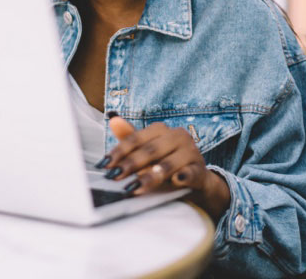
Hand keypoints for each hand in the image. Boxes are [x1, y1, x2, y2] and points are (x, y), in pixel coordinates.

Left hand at [97, 115, 229, 221]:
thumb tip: (113, 119)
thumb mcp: (147, 151)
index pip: (136, 139)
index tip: (105, 165)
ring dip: (152, 175)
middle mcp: (177, 136)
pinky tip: (177, 180)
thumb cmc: (165, 161)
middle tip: (115, 177)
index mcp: (161, 129)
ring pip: (168, 163)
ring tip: (136, 186)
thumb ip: (130, 138)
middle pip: (150, 150)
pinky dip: (184, 176)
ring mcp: (191, 152)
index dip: (119, 151)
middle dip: (131, 164)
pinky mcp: (200, 170)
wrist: (195, 179)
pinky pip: (191, 173)